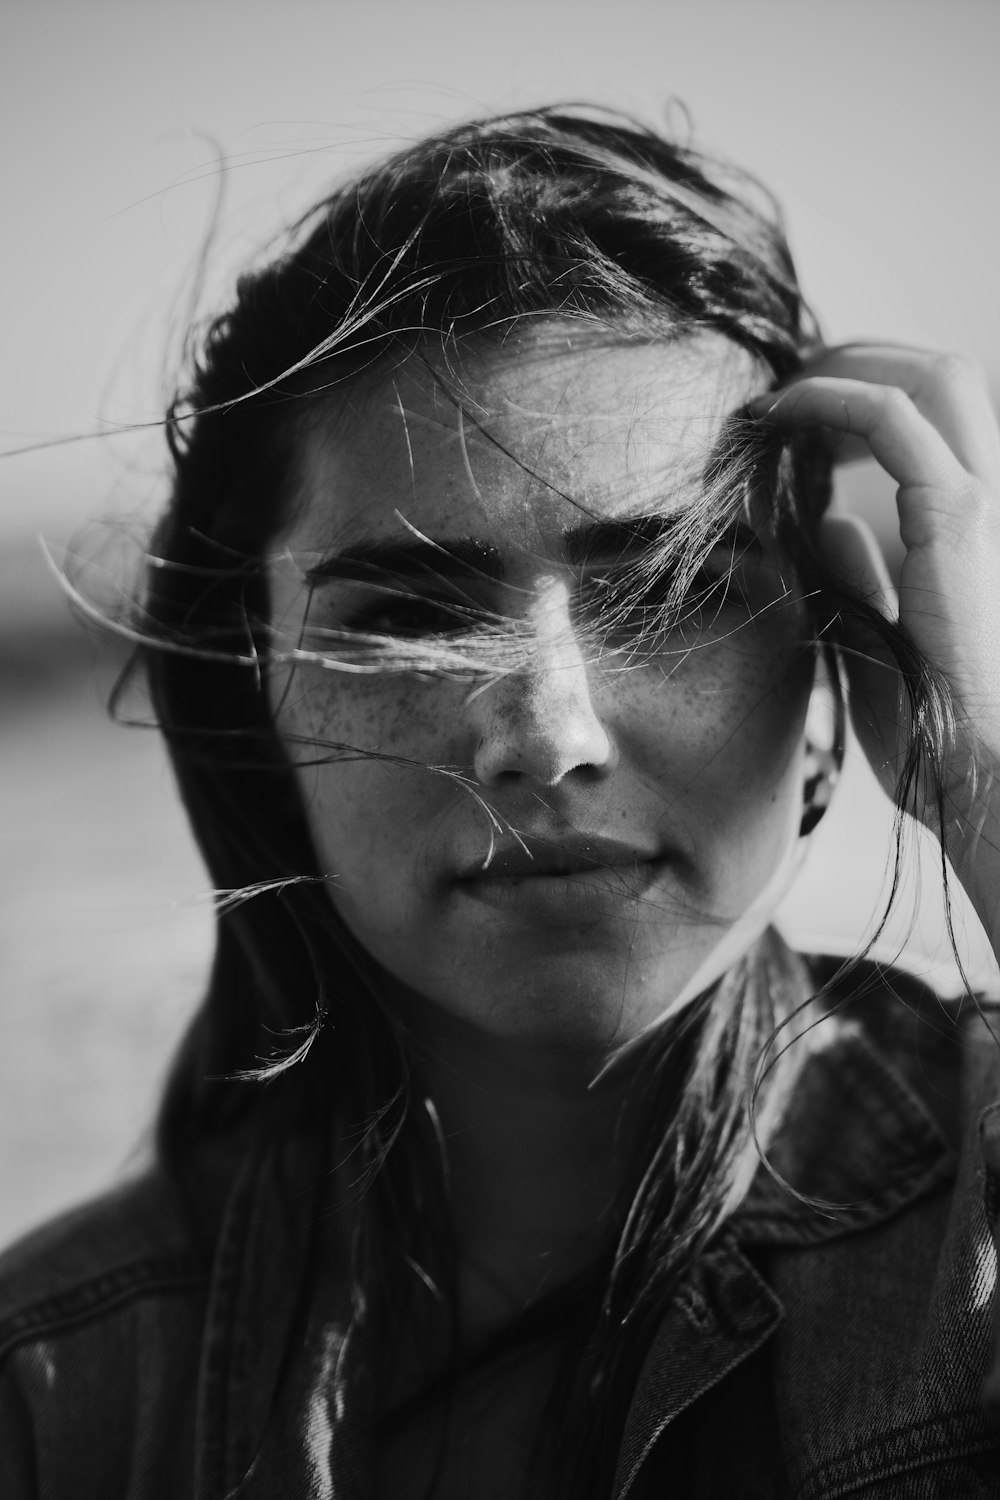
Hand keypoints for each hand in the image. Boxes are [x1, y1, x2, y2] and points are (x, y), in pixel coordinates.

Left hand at [750, 344, 999, 948]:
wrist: (976, 773)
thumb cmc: (933, 728)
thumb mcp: (873, 638)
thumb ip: (856, 574)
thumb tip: (829, 518)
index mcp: (968, 526)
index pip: (930, 419)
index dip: (860, 394)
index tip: (788, 415)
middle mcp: (986, 500)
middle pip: (943, 375)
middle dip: (863, 356)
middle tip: (786, 385)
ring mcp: (982, 505)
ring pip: (936, 376)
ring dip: (853, 363)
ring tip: (784, 392)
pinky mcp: (962, 521)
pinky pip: (898, 422)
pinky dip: (838, 398)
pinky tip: (788, 413)